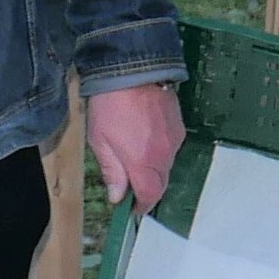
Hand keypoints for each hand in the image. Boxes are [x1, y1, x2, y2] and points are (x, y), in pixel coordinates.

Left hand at [85, 82, 185, 206]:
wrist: (132, 69)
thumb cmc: (110, 105)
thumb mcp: (100, 141)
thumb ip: (112, 171)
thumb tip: (118, 195)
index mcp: (144, 163)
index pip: (150, 195)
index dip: (142, 206)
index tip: (133, 209)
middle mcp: (164, 154)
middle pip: (161, 182)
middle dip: (147, 188)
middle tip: (130, 185)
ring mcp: (174, 138)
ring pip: (166, 164)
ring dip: (153, 168)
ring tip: (134, 156)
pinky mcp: (178, 123)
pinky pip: (171, 146)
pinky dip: (160, 150)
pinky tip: (145, 139)